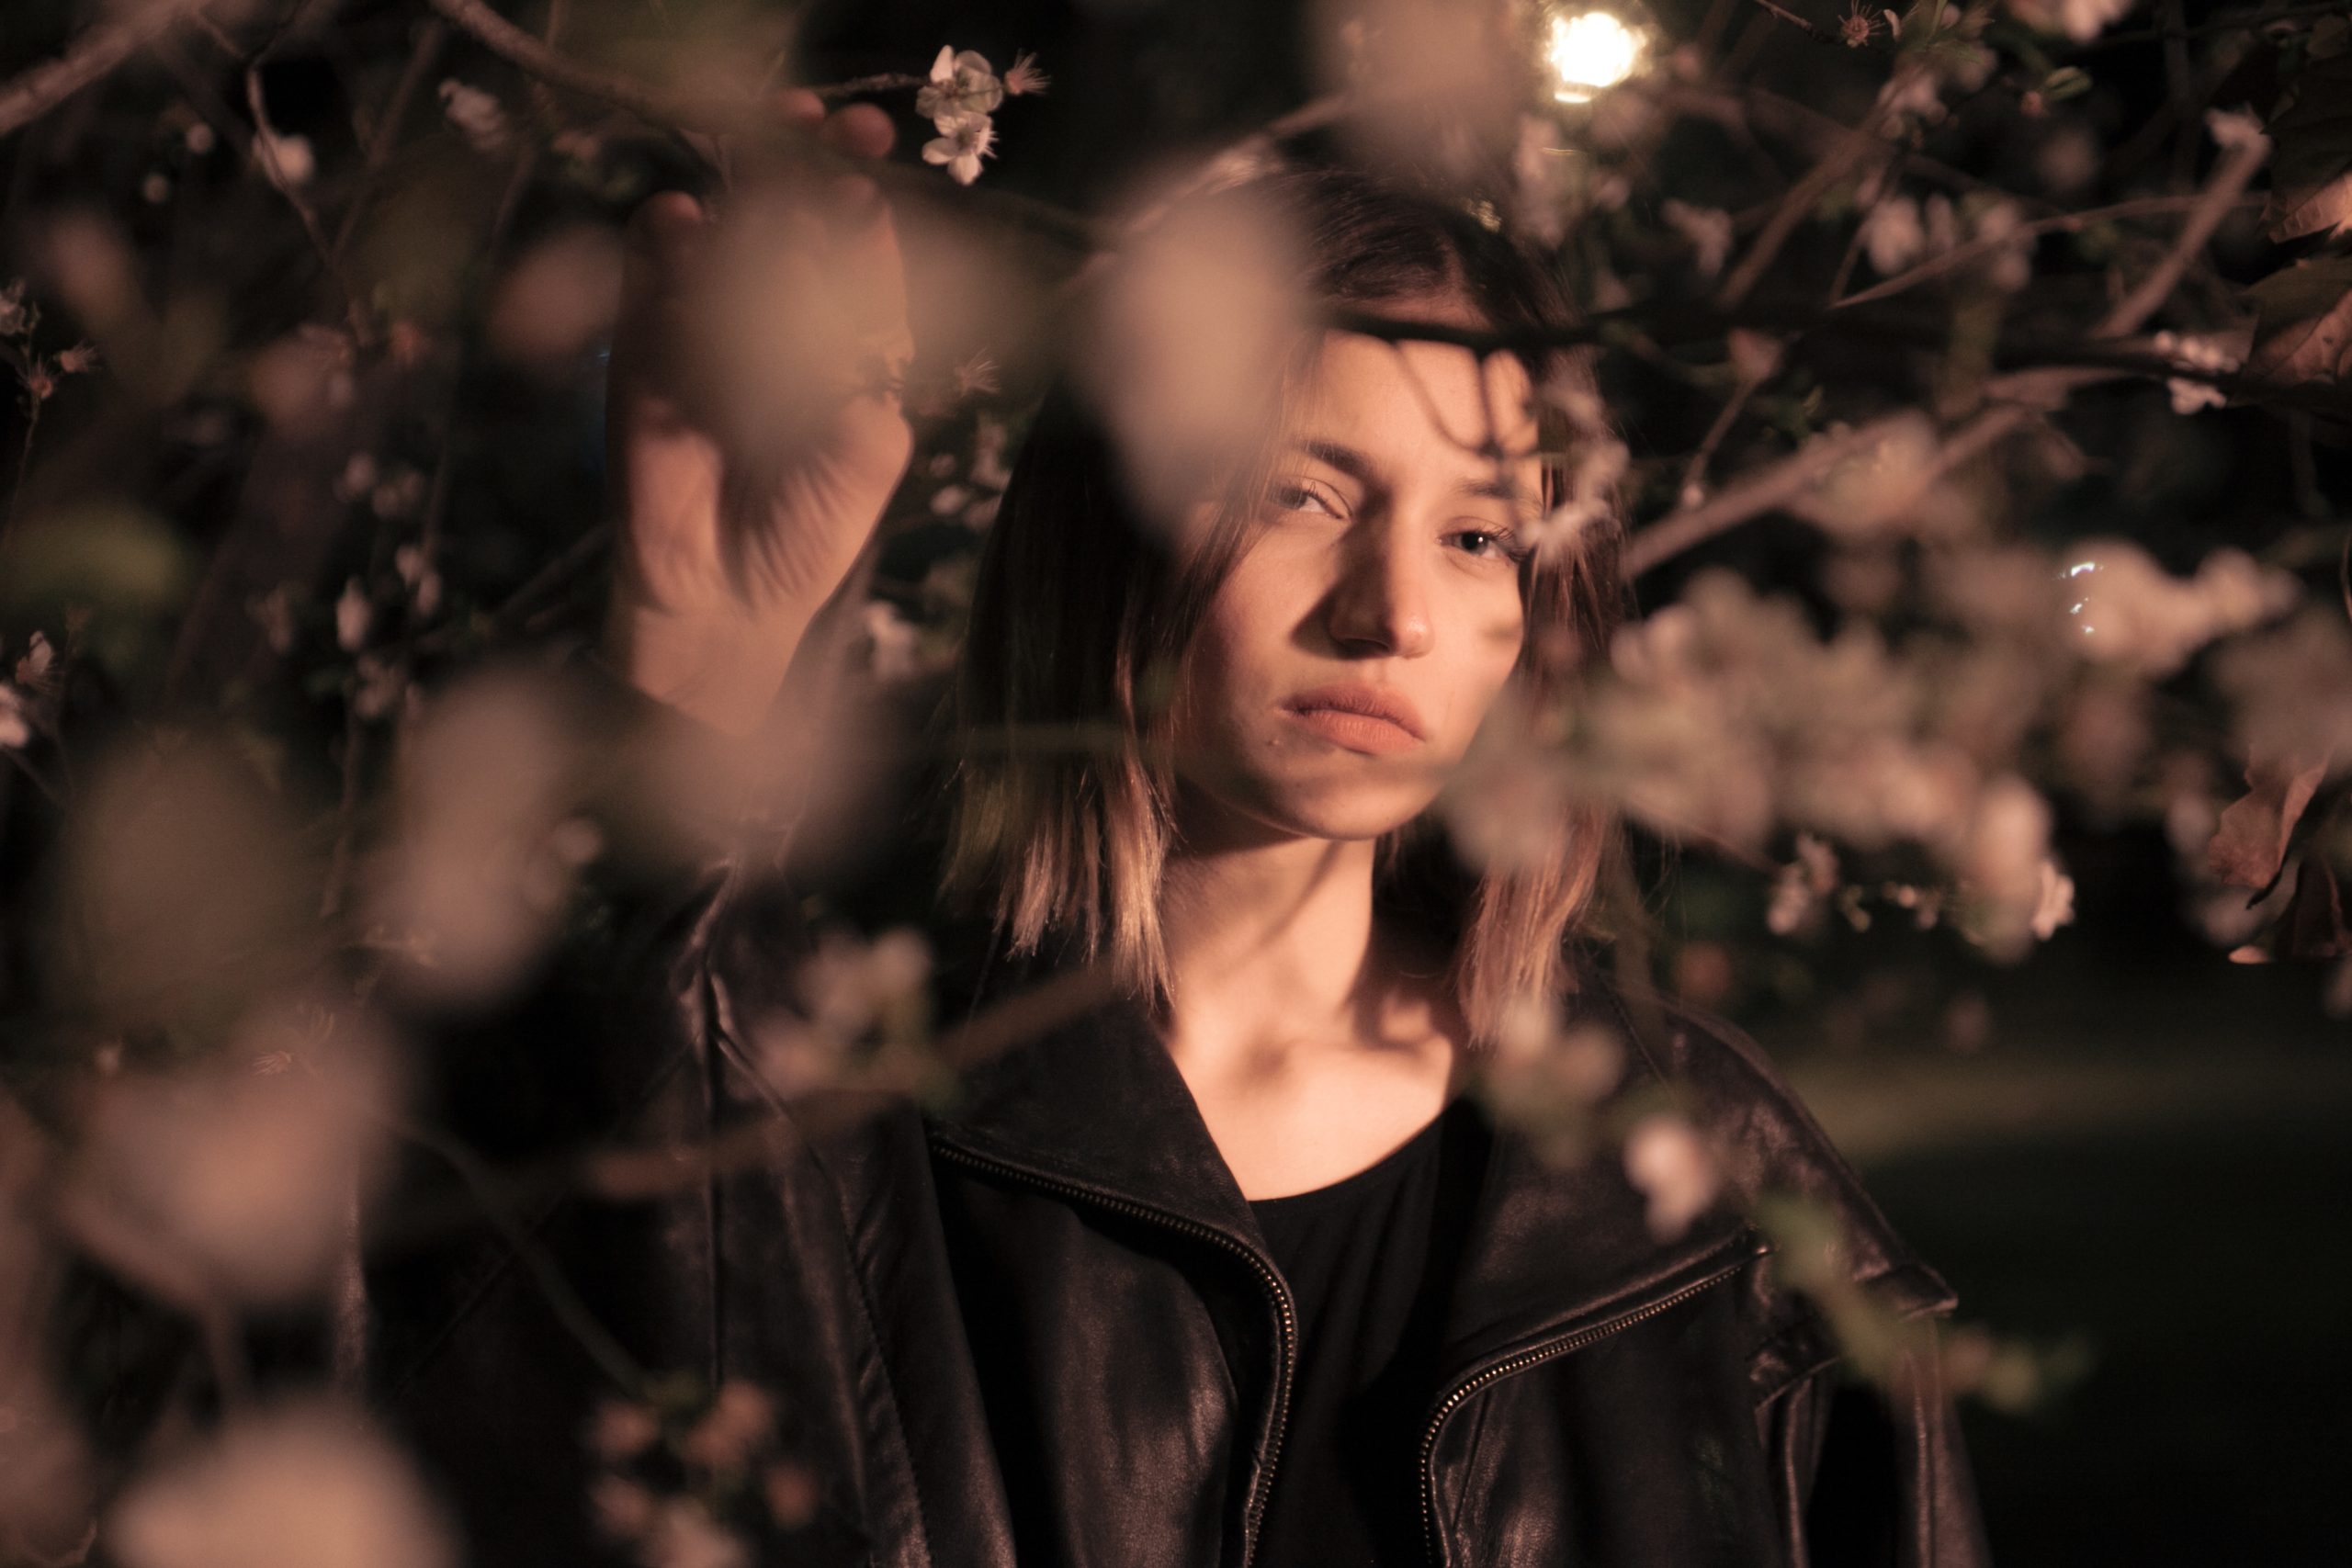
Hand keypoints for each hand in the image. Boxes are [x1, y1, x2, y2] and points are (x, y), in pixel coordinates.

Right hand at [605, 95, 914, 735]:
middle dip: (809, 163)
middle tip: (824, 129)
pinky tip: (686, 225)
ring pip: (724, 226)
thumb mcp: (868, 458)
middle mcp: (781, 313)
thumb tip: (865, 304)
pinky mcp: (644, 337)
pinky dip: (665, 236)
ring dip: (745, 191)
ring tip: (767, 179)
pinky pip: (650, 265)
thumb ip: (873, 381)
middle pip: (792, 213)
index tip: (872, 169)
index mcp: (851, 336)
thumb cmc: (808, 530)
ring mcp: (709, 317)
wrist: (720, 593)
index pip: (862, 248)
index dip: (867, 201)